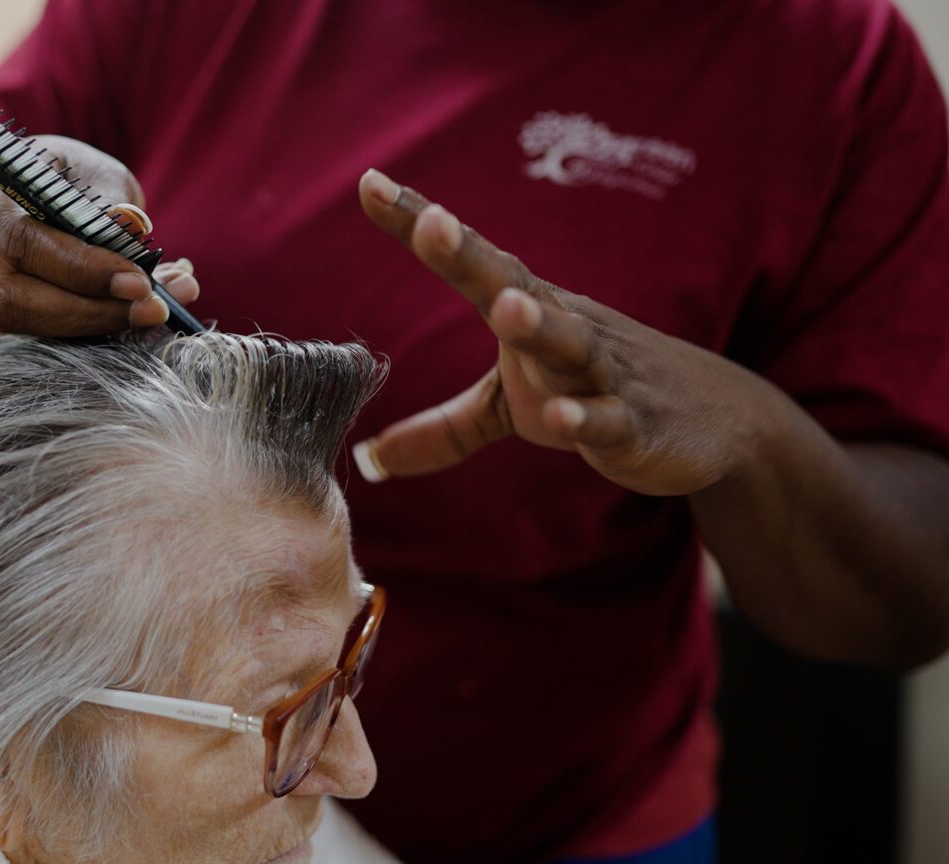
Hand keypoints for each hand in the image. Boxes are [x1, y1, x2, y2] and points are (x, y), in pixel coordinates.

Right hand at [0, 135, 199, 335]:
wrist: (30, 197)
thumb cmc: (69, 179)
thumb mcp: (95, 172)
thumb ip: (112, 201)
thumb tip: (132, 234)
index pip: (25, 239)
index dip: (82, 269)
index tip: (141, 284)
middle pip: (11, 294)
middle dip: (88, 310)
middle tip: (150, 311)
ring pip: (16, 320)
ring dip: (86, 326)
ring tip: (143, 317)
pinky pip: (33, 330)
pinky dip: (83, 329)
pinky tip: (125, 320)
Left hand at [352, 169, 775, 496]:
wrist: (717, 421)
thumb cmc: (591, 392)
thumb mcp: (510, 410)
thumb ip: (442, 429)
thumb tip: (367, 460)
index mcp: (526, 308)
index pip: (468, 261)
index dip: (418, 223)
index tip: (370, 184)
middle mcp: (562, 326)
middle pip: (511, 285)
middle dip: (470, 255)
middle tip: (433, 222)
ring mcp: (601, 374)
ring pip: (568, 344)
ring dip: (537, 325)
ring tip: (506, 307)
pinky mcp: (635, 425)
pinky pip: (606, 419)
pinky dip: (584, 418)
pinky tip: (562, 419)